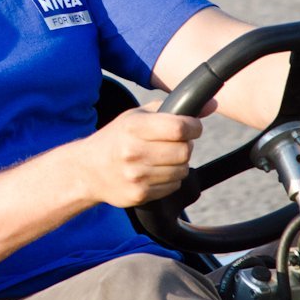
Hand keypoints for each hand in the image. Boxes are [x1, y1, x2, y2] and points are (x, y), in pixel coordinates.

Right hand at [77, 101, 209, 207]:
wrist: (87, 170)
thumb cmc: (116, 138)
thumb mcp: (137, 116)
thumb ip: (173, 108)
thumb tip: (212, 104)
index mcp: (133, 127)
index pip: (179, 128)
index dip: (193, 127)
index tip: (192, 127)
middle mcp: (133, 151)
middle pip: (184, 151)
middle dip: (185, 145)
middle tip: (174, 143)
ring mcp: (136, 175)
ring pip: (182, 170)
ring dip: (178, 163)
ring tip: (161, 157)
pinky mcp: (140, 194)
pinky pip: (173, 186)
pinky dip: (169, 179)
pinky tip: (154, 172)